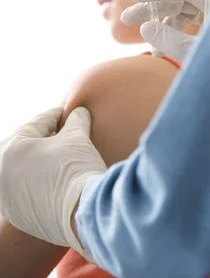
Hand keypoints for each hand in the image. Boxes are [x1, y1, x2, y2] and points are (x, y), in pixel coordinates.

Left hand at [0, 107, 105, 252]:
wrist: (82, 214)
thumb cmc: (76, 169)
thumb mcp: (77, 137)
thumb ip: (76, 120)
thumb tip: (79, 112)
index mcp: (11, 149)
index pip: (37, 125)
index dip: (56, 116)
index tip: (68, 112)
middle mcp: (1, 173)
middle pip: (26, 147)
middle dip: (45, 139)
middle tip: (64, 133)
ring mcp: (6, 197)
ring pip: (24, 170)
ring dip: (40, 162)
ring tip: (61, 157)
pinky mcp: (16, 216)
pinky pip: (26, 191)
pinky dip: (39, 182)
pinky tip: (57, 179)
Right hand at [121, 0, 209, 60]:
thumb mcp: (200, 55)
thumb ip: (173, 41)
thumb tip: (146, 27)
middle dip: (154, 8)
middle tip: (126, 19)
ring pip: (185, 12)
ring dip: (163, 24)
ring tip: (146, 43)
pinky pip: (191, 23)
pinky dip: (174, 34)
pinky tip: (161, 52)